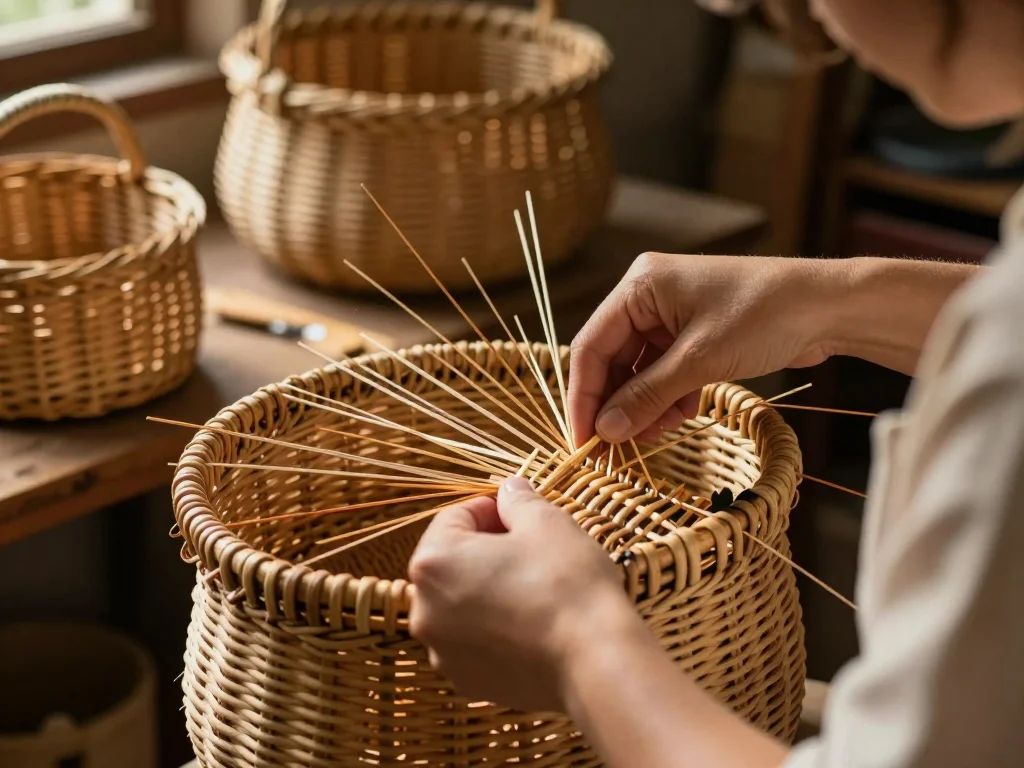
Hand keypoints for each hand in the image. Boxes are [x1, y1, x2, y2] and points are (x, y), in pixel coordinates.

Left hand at [407, 477, 639, 712]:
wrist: (594, 661)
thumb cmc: (567, 584)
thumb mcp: (547, 523)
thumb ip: (518, 501)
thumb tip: (510, 489)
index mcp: (434, 562)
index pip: (454, 518)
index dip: (490, 510)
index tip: (519, 514)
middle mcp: (425, 609)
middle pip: (451, 562)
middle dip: (485, 550)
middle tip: (528, 548)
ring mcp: (442, 651)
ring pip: (460, 604)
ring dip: (487, 589)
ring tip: (531, 588)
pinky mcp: (465, 680)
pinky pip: (472, 642)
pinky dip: (493, 628)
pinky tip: (529, 624)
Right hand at [569, 253, 838, 444]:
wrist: (830, 306)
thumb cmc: (765, 315)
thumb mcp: (700, 360)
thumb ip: (648, 396)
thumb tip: (605, 431)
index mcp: (640, 286)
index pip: (591, 345)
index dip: (583, 396)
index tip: (583, 440)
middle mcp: (649, 297)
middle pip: (613, 360)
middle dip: (618, 405)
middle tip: (617, 448)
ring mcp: (672, 316)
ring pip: (640, 372)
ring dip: (646, 406)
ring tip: (659, 431)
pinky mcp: (694, 335)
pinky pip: (665, 373)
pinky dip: (669, 398)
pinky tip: (682, 416)